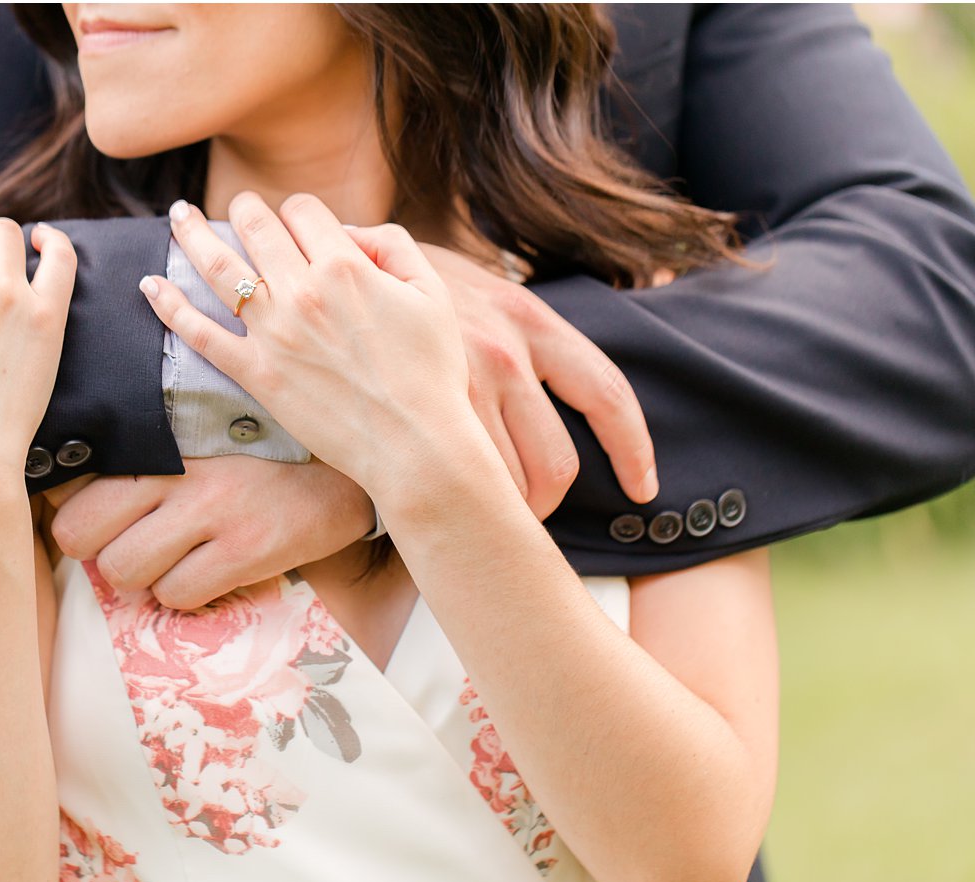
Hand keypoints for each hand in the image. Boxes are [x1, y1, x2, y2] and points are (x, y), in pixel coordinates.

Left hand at [44, 456, 372, 609]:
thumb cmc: (254, 457)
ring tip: (171, 560)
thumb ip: (138, 455)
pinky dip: (184, 595)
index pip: (70, 483)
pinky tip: (206, 572)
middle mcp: (177, 470)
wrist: (338, 474)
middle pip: (79, 533)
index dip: (72, 511)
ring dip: (141, 578)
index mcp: (158, 438)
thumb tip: (62, 490)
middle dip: (96, 550)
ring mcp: (212, 510)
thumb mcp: (192, 439)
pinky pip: (177, 594)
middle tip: (125, 546)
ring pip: (123, 570)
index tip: (95, 519)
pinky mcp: (245, 549)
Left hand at [139, 194, 476, 498]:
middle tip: (238, 208)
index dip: (300, 212)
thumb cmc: (430, 372)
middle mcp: (301, 292)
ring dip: (191, 234)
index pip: (302, 210)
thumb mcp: (431, 292)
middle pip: (255, 226)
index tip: (300, 224)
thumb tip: (348, 233)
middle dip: (244, 209)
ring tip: (177, 217)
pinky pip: (199, 333)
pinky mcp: (255, 373)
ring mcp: (272, 333)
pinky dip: (169, 305)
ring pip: (217, 267)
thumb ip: (393, 246)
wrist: (414, 443)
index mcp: (344, 266)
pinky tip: (150, 285)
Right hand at [420, 243, 658, 517]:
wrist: (333, 266)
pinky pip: (451, 478)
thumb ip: (517, 328)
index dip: (632, 449)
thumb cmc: (404, 286)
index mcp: (528, 319)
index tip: (641, 488)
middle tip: (524, 517)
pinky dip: (452, 503)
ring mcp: (455, 385)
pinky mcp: (409, 409)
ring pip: (503, 483)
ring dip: (496, 514)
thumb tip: (586, 345)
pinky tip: (438, 512)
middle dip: (543, 503)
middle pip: (555, 462)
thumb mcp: (473, 288)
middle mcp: (504, 352)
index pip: (607, 393)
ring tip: (476, 521)